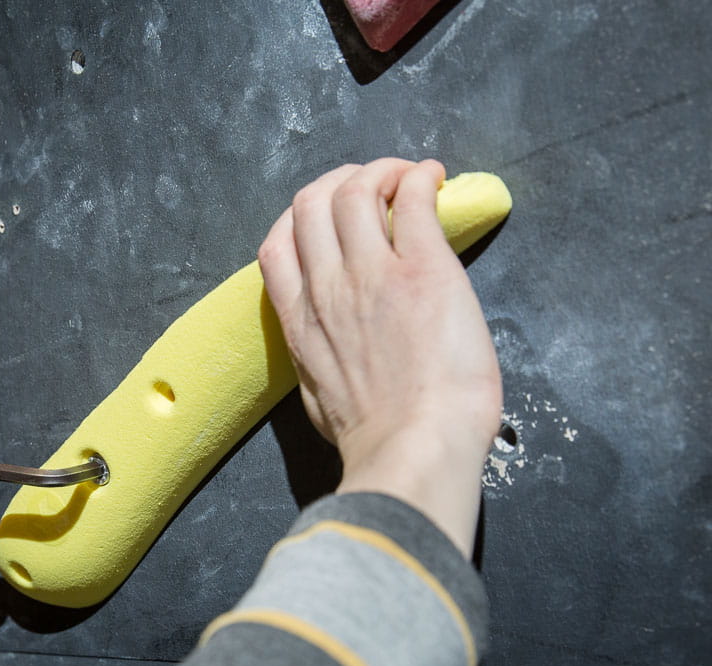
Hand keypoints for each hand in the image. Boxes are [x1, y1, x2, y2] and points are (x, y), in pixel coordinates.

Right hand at [258, 159, 501, 555]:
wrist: (415, 448)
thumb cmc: (376, 441)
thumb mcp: (319, 398)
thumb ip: (317, 360)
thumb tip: (331, 350)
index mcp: (300, 322)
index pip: (277, 245)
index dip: (300, 218)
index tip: (329, 218)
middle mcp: (327, 288)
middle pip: (311, 203)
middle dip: (340, 181)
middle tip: (375, 187)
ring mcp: (372, 274)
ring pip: (355, 190)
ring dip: (382, 171)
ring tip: (408, 177)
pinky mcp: (422, 269)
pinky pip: (412, 199)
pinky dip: (419, 178)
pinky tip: (434, 179)